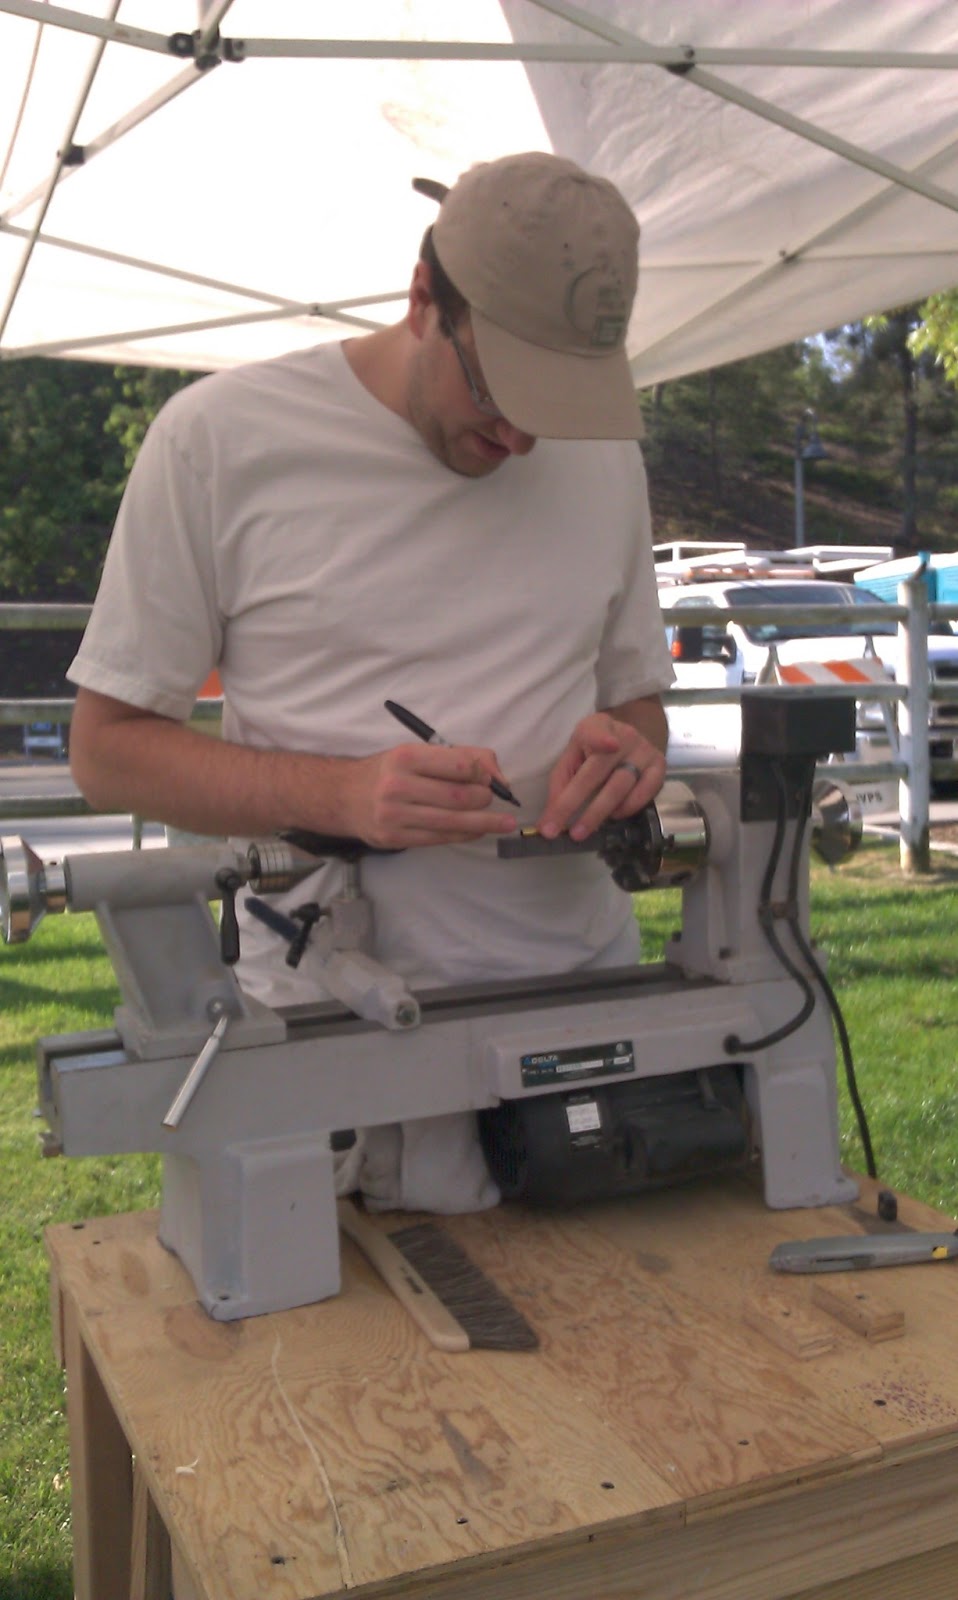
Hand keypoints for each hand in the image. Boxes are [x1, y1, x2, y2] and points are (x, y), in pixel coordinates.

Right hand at [343, 742, 518, 848]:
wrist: (344, 797)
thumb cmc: (389, 772)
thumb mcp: (416, 753)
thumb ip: (460, 757)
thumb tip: (498, 776)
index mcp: (406, 757)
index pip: (459, 765)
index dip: (483, 773)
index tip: (492, 778)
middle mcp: (398, 785)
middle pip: (460, 796)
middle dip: (485, 798)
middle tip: (492, 798)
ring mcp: (395, 815)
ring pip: (454, 822)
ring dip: (485, 823)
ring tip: (504, 823)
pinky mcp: (395, 838)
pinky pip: (441, 838)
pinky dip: (465, 834)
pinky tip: (477, 831)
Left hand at [537, 712, 665, 842]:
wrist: (630, 740)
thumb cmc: (594, 751)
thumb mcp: (573, 756)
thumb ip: (561, 781)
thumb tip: (551, 816)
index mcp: (596, 726)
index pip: (596, 731)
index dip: (601, 739)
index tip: (609, 745)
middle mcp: (624, 735)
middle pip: (598, 771)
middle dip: (575, 802)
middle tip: (558, 829)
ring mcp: (644, 751)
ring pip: (621, 786)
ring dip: (598, 812)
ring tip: (580, 831)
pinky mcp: (660, 766)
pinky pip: (646, 792)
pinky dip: (628, 808)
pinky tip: (614, 817)